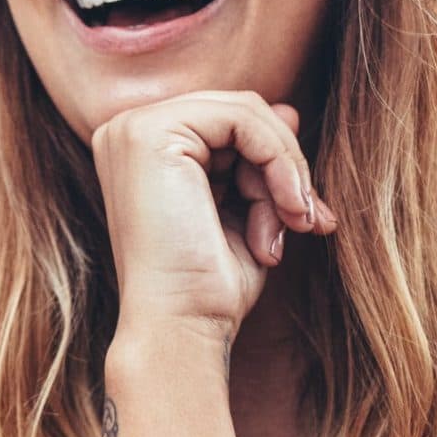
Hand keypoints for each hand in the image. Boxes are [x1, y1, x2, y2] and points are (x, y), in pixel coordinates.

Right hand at [89, 90, 336, 334]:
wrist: (181, 326)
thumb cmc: (208, 285)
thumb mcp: (245, 210)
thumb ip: (258, 158)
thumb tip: (289, 110)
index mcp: (139, 149)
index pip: (226, 123)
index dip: (275, 162)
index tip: (309, 216)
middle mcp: (125, 131)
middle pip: (237, 113)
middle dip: (285, 166)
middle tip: (311, 220)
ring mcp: (132, 127)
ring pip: (246, 112)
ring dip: (286, 170)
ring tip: (295, 224)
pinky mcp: (150, 133)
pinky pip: (244, 118)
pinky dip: (280, 162)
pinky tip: (287, 210)